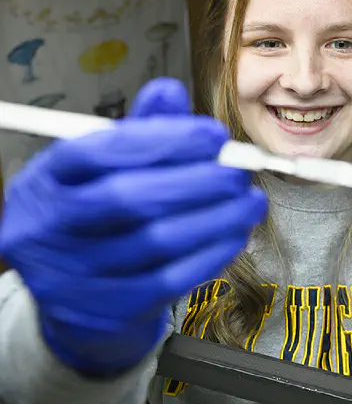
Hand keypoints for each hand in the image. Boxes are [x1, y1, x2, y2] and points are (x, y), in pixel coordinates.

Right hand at [0, 78, 267, 374]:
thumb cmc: (99, 217)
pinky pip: (170, 280)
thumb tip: (169, 91)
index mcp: (45, 181)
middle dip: (197, 180)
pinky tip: (235, 235)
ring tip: (250, 201)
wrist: (78, 301)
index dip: (163, 140)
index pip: (98, 152)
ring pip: (157, 241)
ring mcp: (72, 277)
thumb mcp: (107, 168)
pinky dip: (212, 253)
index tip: (214, 135)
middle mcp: (47, 229)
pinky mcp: (105, 313)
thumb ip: (141, 130)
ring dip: (217, 217)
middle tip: (238, 172)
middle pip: (128, 199)